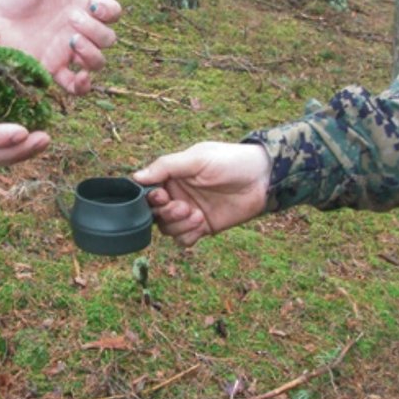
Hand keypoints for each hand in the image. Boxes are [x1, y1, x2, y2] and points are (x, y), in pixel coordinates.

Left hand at [0, 0, 120, 94]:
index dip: (110, 11)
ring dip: (92, 53)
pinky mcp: (49, 69)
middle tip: (71, 19)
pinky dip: (83, 86)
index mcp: (80, 5)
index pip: (112, 13)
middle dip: (96, 30)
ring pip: (97, 63)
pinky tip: (78, 75)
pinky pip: (75, 87)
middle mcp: (77, 30)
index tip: (93, 5)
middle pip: (108, 39)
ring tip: (71, 39)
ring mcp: (64, 51)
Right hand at [132, 142, 270, 246]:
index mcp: (172, 176)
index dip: (150, 198)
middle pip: (155, 214)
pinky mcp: (203, 227)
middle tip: (184, 207)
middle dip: (166, 213)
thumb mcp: (197, 159)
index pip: (148, 192)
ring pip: (167, 229)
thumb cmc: (230, 161)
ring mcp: (189, 212)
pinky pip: (184, 240)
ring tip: (196, 215)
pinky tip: (201, 223)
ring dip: (178, 225)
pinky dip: (188, 235)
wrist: (262, 178)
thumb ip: (166, 167)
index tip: (162, 196)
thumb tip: (136, 177)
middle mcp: (178, 195)